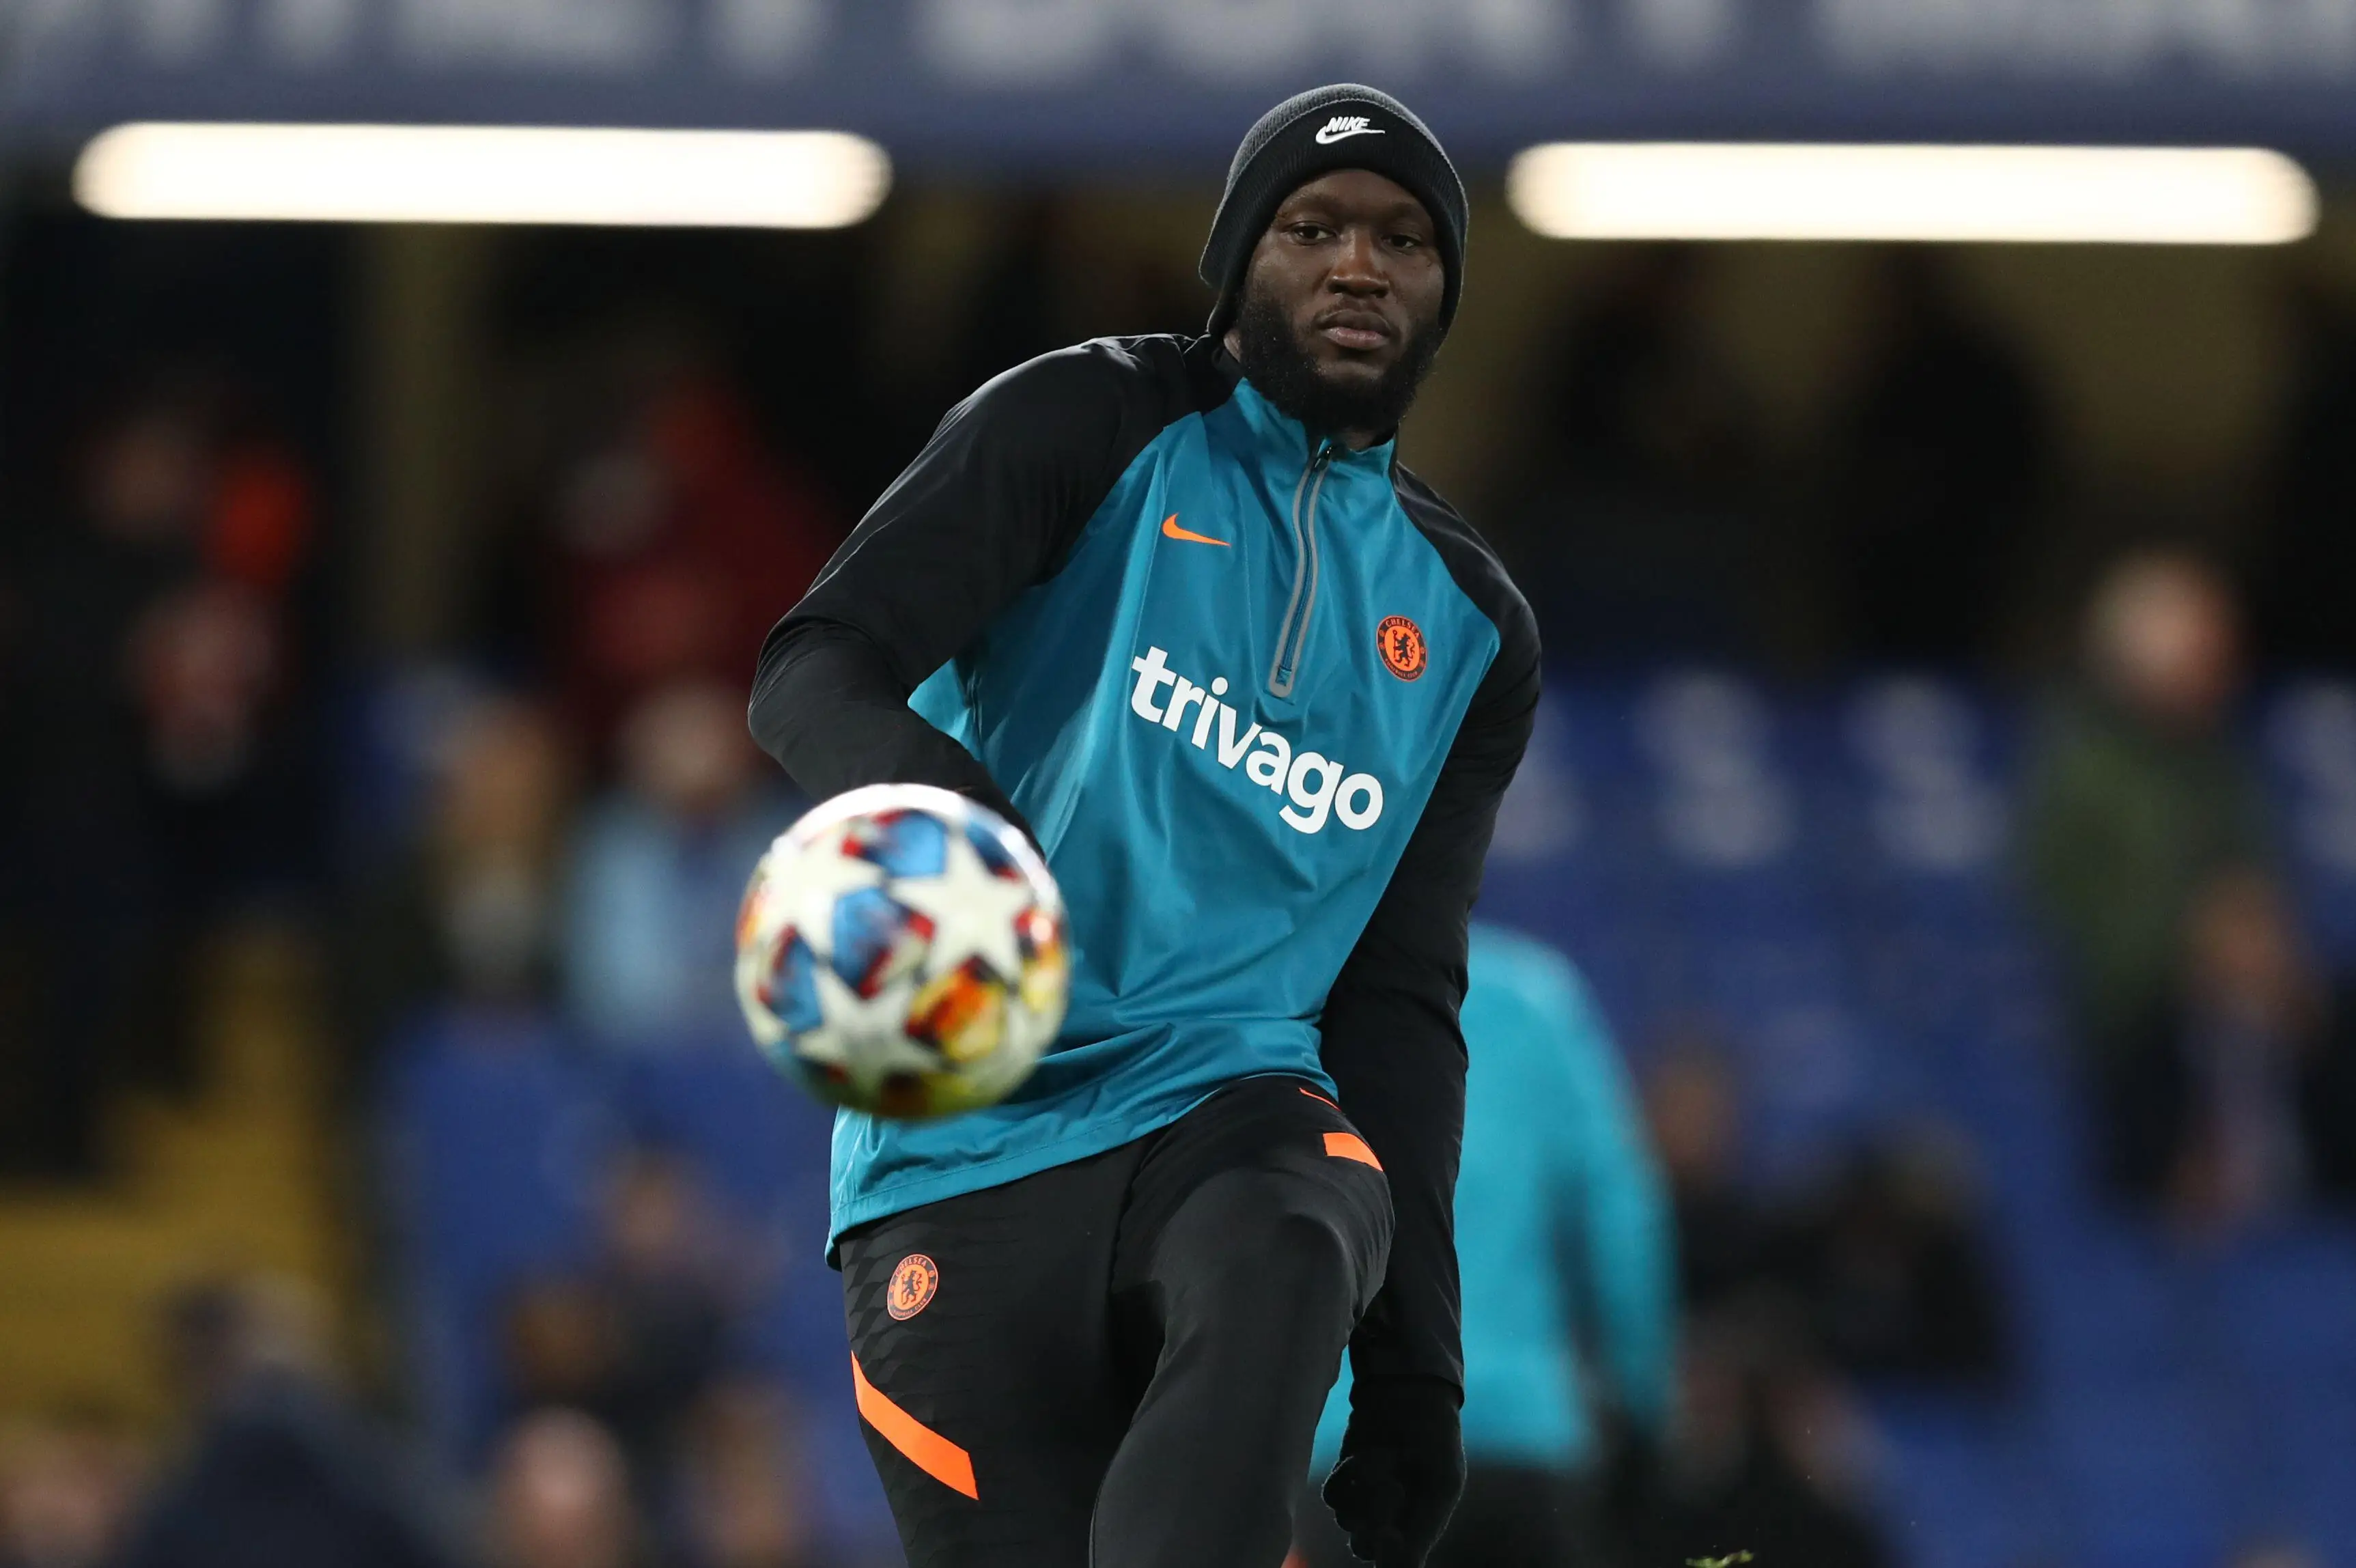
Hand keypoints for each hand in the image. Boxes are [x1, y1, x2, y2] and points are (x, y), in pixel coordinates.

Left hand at [1321, 1375, 1464, 1566]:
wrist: (1411, 1393)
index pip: (1397, 1562)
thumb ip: (1423, 1530)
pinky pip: (1332, 1495)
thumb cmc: (1436, 1439)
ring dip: (1361, 1492)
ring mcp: (1363, 1497)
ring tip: (1387, 1460)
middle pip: (1363, 1547)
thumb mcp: (1442, 1484)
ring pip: (1346, 1521)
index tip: (1390, 1535)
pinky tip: (1363, 1457)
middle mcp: (1390, 1517)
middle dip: (1370, 1525)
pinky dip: (1345, 1478)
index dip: (1388, 1556)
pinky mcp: (1345, 1476)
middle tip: (1391, 1488)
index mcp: (1421, 1526)